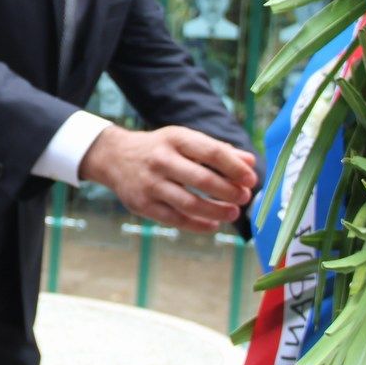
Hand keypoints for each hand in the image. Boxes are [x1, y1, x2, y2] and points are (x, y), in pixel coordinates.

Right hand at [79, 124, 258, 233]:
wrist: (115, 157)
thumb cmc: (160, 148)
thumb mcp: (185, 140)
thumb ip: (217, 150)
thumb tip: (250, 162)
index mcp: (176, 139)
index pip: (212, 152)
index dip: (235, 167)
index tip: (251, 179)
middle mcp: (162, 160)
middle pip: (202, 179)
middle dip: (228, 191)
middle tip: (244, 198)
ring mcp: (150, 184)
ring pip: (189, 203)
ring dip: (216, 211)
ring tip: (233, 213)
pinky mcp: (143, 205)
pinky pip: (175, 219)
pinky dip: (198, 225)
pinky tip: (213, 224)